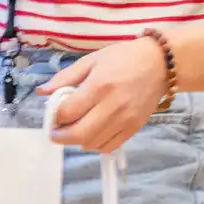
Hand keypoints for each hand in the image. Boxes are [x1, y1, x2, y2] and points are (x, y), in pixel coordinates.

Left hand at [39, 38, 168, 152]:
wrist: (161, 63)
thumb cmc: (123, 58)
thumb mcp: (91, 60)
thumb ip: (65, 77)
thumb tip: (42, 92)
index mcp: (99, 86)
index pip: (68, 112)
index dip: (55, 117)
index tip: (53, 114)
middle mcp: (113, 106)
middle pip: (79, 134)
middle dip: (61, 137)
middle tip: (56, 131)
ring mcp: (126, 119)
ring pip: (93, 144)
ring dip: (78, 141)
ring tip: (75, 129)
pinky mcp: (135, 127)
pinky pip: (110, 146)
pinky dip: (96, 145)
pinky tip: (92, 134)